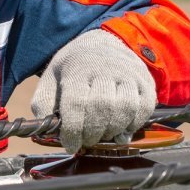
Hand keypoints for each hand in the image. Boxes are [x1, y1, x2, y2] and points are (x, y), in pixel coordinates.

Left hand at [31, 29, 156, 152]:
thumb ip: (44, 104)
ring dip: (113, 130)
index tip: (71, 145)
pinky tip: (121, 126)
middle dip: (93, 133)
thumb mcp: (50, 80)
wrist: (101, 43)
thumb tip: (47, 128)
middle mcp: (105, 68)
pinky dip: (134, 123)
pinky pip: (145, 108)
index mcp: (77, 68)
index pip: (76, 104)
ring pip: (126, 108)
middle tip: (87, 140)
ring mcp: (128, 73)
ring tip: (103, 133)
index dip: (73, 131)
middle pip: (102, 108)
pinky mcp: (145, 80)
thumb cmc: (73, 68)